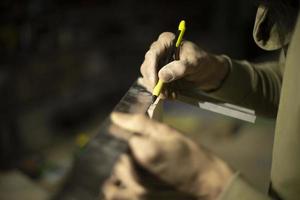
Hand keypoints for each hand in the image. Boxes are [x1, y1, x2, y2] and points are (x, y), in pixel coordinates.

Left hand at [104, 112, 233, 199]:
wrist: (206, 183)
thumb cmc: (189, 154)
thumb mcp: (167, 132)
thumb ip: (139, 123)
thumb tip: (115, 116)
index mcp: (143, 152)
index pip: (117, 136)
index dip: (123, 131)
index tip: (130, 132)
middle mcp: (135, 174)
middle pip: (115, 156)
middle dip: (126, 150)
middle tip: (141, 149)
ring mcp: (136, 191)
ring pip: (113, 174)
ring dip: (120, 168)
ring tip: (135, 165)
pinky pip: (115, 194)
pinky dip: (117, 186)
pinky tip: (128, 179)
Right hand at [140, 32, 229, 97]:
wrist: (206, 72)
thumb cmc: (201, 62)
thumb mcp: (194, 64)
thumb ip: (180, 68)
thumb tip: (162, 76)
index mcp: (166, 41)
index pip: (153, 54)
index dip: (151, 69)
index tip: (156, 83)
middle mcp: (158, 50)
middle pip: (146, 67)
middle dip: (154, 83)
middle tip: (163, 94)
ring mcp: (156, 63)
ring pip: (148, 78)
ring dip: (158, 89)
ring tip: (172, 95)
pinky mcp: (157, 74)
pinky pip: (153, 85)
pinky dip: (162, 92)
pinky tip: (173, 94)